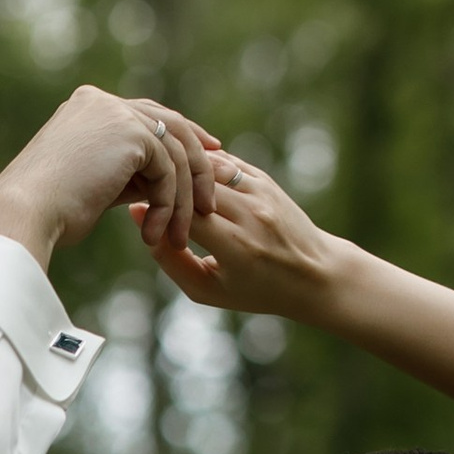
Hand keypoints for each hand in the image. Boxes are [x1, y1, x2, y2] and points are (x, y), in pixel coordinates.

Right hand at [0, 86, 221, 268]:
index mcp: (89, 107)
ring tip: (180, 236)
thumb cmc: (48, 213)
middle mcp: (103, 102)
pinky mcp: (129, 133)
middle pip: (170, 123)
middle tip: (212, 194)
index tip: (207, 157)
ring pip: (175, 151)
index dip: (182, 136)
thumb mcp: (93, 184)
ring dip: (183, 198)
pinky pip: (169, 168)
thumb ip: (125, 172)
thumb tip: (155, 182)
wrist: (24, 214)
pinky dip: (169, 205)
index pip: (149, 115)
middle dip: (199, 158)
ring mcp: (116, 113)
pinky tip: (157, 233)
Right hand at [140, 151, 352, 322]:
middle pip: (193, 186)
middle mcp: (251, 215)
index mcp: (236, 246)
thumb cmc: (256, 291)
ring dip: (181, 170)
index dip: (156, 209)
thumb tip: (138, 216)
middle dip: (165, 184)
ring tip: (159, 176)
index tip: (137, 210)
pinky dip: (202, 165)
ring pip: (209, 167)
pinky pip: (226, 162)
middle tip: (141, 185)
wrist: (315, 274)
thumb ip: (170, 258)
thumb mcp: (207, 289)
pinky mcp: (266, 181)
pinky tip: (185, 172)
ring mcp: (261, 193)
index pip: (183, 214)